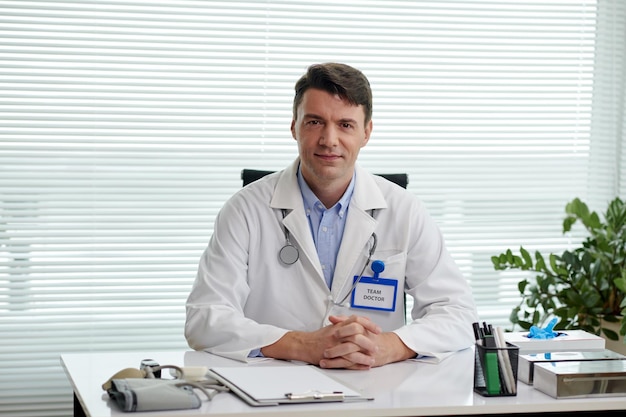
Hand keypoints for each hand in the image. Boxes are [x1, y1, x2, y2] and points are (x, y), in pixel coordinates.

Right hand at [260, 314, 380, 367]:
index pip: (357, 320)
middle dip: (369, 341)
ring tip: (372, 359)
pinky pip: (346, 361)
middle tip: (376, 346)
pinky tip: (364, 366)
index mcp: (339, 325)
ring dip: (364, 355)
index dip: (369, 324)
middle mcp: (338, 334)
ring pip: (353, 349)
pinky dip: (357, 365)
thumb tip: (358, 321)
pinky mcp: (332, 356)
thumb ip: (345, 323)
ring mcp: (335, 345)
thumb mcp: (332, 326)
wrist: (304, 344)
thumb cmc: (318, 336)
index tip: (377, 329)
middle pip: (357, 334)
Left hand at [321, 315, 415, 369]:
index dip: (342, 329)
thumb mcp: (360, 325)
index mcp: (363, 330)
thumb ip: (345, 320)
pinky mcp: (363, 362)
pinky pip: (349, 365)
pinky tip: (328, 364)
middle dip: (336, 346)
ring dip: (335, 357)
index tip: (332, 331)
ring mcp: (364, 352)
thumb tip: (332, 318)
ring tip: (324, 358)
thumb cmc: (371, 336)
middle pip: (351, 343)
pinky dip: (338, 365)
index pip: (353, 327)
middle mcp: (364, 341)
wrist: (387, 347)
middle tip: (326, 347)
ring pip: (349, 356)